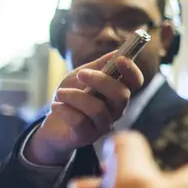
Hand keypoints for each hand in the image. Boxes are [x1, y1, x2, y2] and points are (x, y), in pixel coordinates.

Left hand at [24, 52, 142, 164]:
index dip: (132, 70)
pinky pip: (79, 121)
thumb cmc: (70, 97)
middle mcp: (115, 110)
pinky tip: (56, 106)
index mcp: (117, 92)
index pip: (135, 82)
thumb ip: (100, 65)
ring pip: (98, 109)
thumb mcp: (82, 75)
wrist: (52, 124)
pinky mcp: (87, 136)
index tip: (121, 59)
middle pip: (121, 95)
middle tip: (81, 74)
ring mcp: (102, 125)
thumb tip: (118, 52)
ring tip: (60, 93)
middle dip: (101, 81)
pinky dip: (64, 109)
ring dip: (75, 96)